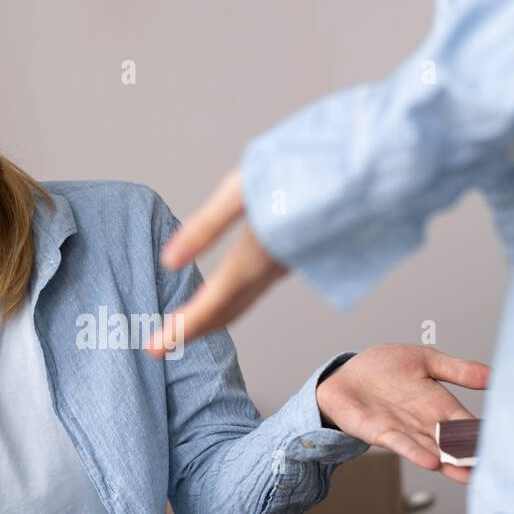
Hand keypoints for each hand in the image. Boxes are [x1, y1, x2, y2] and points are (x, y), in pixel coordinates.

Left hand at [145, 166, 284, 357]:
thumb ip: (206, 226)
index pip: (210, 304)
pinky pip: (257, 290)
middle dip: (192, 331)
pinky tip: (222, 297)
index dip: (180, 330)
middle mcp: (273, 268)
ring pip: (244, 303)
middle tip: (156, 348)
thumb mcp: (243, 188)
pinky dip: (232, 303)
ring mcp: (289, 264)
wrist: (362, 163)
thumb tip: (168, 261)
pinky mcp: (298, 255)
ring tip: (183, 327)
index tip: (152, 350)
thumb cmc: (300, 164)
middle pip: (226, 311)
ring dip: (212, 320)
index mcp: (255, 254)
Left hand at [317, 344, 489, 483]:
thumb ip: (458, 370)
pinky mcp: (380, 433)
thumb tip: (494, 375)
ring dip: (448, 464)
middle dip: (469, 458)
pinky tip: (432, 462)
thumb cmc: (383, 368)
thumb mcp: (426, 360)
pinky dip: (416, 453)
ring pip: (431, 450)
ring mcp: (404, 430)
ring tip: (467, 475)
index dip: (481, 435)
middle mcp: (424, 422)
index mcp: (439, 404)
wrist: (344, 374)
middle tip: (490, 470)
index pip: (466, 423)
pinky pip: (401, 444)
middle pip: (452, 443)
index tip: (502, 448)